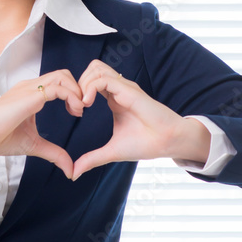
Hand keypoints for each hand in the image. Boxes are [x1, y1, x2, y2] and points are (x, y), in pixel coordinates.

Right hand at [0, 71, 84, 179]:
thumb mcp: (33, 145)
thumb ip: (53, 153)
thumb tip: (69, 169)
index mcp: (30, 94)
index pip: (58, 81)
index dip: (72, 92)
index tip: (76, 112)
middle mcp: (30, 87)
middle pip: (63, 74)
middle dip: (78, 88)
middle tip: (80, 110)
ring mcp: (29, 89)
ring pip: (62, 76)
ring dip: (77, 91)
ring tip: (78, 110)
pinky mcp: (29, 96)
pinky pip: (57, 88)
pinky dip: (72, 96)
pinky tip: (74, 111)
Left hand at [71, 60, 210, 180]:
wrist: (167, 143)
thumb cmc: (146, 144)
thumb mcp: (112, 151)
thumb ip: (92, 159)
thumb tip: (74, 173)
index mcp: (114, 99)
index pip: (91, 81)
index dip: (78, 92)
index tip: (75, 112)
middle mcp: (118, 90)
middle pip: (92, 69)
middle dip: (78, 83)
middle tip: (76, 105)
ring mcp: (123, 88)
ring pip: (96, 68)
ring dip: (83, 83)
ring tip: (82, 104)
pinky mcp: (128, 90)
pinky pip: (103, 79)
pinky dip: (90, 88)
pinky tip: (87, 104)